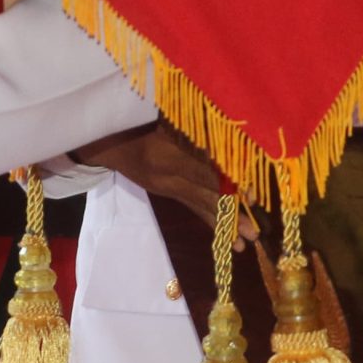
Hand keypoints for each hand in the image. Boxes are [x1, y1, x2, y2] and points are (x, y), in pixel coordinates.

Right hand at [69, 122, 259, 245]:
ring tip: (243, 245)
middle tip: (254, 234)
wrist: (108, 138)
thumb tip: (232, 135)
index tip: (253, 199)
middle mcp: (167, 175)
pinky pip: (192, 207)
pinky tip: (225, 237)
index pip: (204, 173)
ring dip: (223, 226)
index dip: (229, 186)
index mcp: (166, 154)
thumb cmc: (140, 118)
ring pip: (200, 207)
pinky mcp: (167, 191)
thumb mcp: (164, 118)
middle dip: (232, 215)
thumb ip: (192, 126)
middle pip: (204, 196)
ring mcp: (166, 186)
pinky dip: (209, 221)